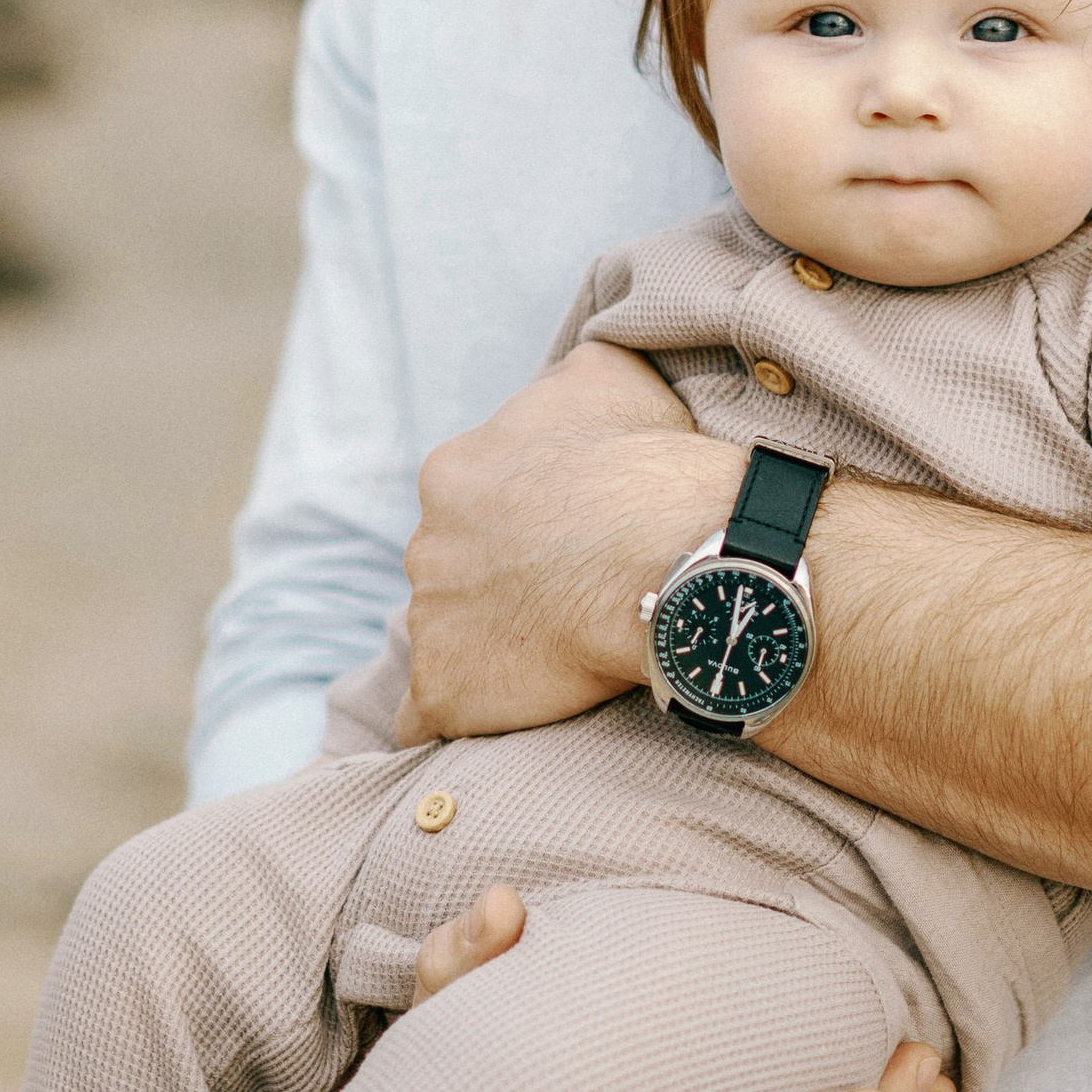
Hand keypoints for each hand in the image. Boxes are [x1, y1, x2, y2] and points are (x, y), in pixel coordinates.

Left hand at [396, 339, 736, 745]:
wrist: (667, 558)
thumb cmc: (645, 465)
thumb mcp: (606, 375)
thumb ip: (564, 379)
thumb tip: (561, 389)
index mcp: (453, 474)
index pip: (469, 501)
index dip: (521, 523)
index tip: (567, 539)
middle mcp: (427, 545)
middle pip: (452, 567)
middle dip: (497, 581)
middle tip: (564, 595)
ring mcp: (430, 620)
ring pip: (446, 634)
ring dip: (488, 644)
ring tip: (555, 656)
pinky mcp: (444, 688)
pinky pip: (424, 714)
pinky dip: (452, 715)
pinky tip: (488, 716)